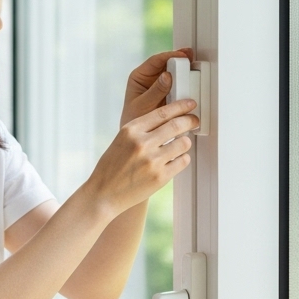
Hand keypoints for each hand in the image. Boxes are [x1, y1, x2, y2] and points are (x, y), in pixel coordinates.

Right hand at [89, 99, 198, 215]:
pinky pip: (183, 161)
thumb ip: (142, 129)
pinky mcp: (160, 177)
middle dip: (190, 120)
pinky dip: (183, 158)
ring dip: (186, 141)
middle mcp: (142, 143)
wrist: (103, 194)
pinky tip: (177, 159)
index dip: (180, 106)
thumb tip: (169, 120)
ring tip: (182, 143)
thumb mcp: (121, 140)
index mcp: (131, 130)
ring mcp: (152, 161)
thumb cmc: (112, 167)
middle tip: (194, 120)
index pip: (162, 112)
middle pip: (177, 125)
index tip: (190, 104)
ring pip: (183, 143)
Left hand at [120, 48, 194, 126]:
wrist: (137, 138)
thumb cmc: (133, 120)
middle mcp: (151, 79)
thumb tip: (167, 76)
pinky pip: (179, 86)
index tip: (182, 56)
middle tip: (191, 60)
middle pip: (167, 64)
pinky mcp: (170, 94)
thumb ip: (155, 91)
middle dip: (180, 61)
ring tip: (193, 71)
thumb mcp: (142, 105)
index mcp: (139, 76)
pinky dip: (186, 85)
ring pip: (175, 74)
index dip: (169, 55)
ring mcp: (162, 86)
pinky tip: (192, 85)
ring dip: (184, 73)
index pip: (156, 61)